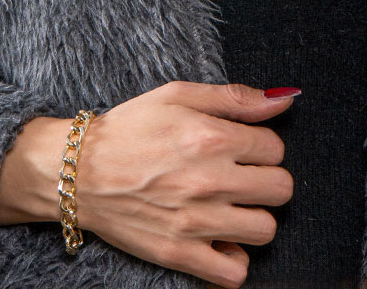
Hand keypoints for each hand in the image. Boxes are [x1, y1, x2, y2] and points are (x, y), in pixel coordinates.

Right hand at [74, 81, 297, 288]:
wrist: (81, 171)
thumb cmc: (130, 127)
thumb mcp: (179, 95)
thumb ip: (234, 98)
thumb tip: (285, 100)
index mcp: (212, 138)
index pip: (275, 147)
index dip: (261, 145)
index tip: (241, 147)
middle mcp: (210, 181)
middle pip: (281, 188)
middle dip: (266, 179)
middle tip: (241, 176)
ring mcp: (197, 221)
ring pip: (266, 229)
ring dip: (254, 216)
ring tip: (231, 206)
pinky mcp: (180, 254)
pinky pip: (235, 273)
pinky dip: (234, 258)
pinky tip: (220, 239)